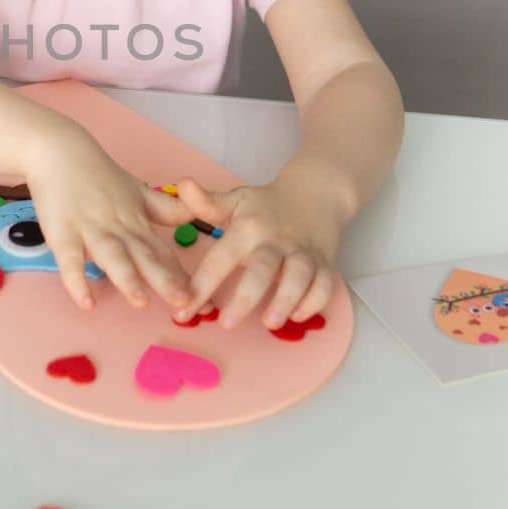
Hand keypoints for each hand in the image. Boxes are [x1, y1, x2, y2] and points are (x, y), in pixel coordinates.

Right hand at [22, 125, 192, 311]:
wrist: (59, 151)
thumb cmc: (98, 175)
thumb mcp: (137, 191)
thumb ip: (166, 209)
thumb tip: (196, 216)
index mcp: (136, 220)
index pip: (162, 250)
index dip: (180, 273)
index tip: (199, 296)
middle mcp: (117, 226)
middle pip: (142, 255)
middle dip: (163, 279)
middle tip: (183, 302)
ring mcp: (89, 229)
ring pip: (111, 255)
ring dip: (126, 278)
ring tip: (140, 302)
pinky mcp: (62, 232)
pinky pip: (69, 260)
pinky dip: (76, 281)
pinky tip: (86, 303)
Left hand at [155, 175, 345, 330]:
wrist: (315, 193)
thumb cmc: (267, 205)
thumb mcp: (234, 200)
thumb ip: (206, 202)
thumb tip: (182, 184)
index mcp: (248, 229)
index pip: (221, 258)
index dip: (202, 284)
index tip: (184, 311)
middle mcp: (275, 241)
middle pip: (262, 269)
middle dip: (245, 298)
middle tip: (227, 324)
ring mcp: (302, 252)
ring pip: (298, 277)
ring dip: (285, 300)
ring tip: (270, 324)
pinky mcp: (325, 263)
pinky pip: (325, 284)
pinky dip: (315, 301)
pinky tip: (298, 316)